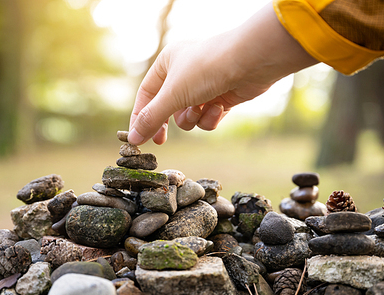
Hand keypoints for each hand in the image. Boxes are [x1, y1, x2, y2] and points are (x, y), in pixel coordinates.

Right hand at [128, 3, 317, 144]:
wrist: (250, 62)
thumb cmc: (206, 70)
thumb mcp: (172, 96)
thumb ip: (151, 119)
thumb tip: (133, 139)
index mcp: (167, 64)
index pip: (146, 95)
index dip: (140, 116)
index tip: (137, 138)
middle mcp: (184, 74)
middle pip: (166, 108)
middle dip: (167, 123)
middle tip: (160, 142)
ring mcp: (204, 86)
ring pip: (188, 116)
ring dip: (192, 118)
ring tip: (200, 108)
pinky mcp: (222, 97)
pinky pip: (207, 116)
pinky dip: (211, 116)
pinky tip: (219, 107)